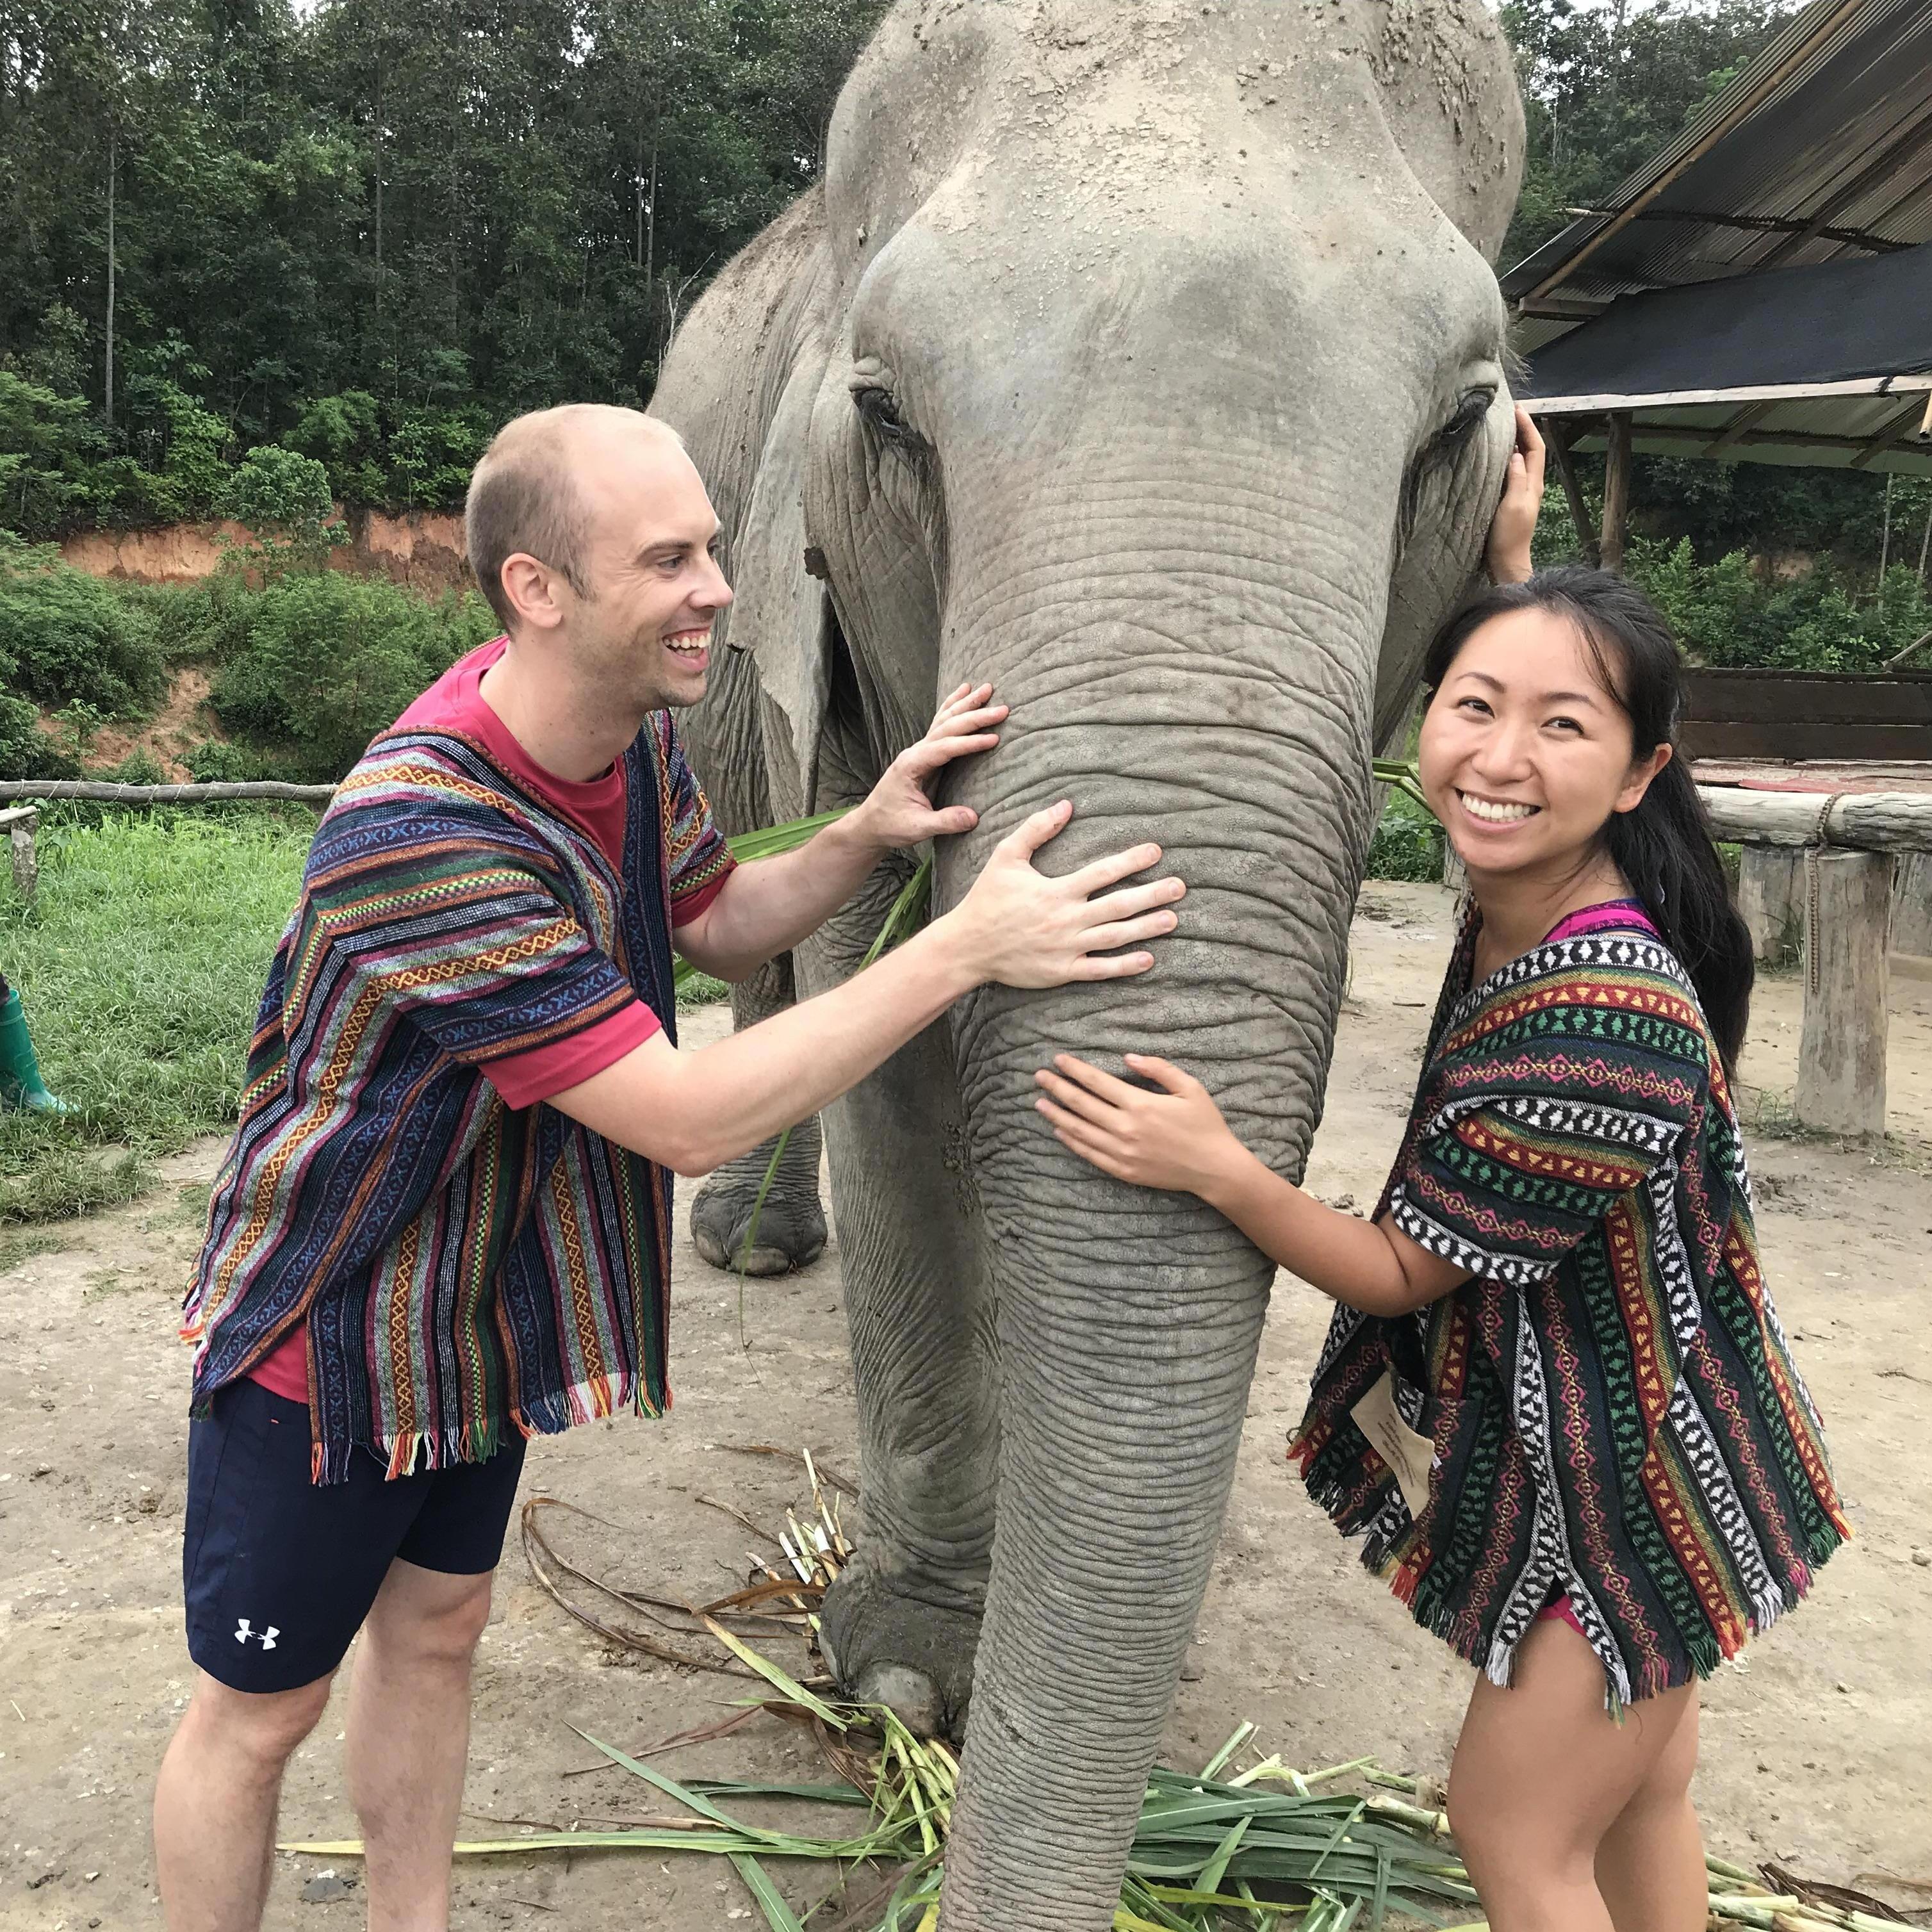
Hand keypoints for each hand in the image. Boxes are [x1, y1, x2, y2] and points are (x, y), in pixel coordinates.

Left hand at [848, 682, 1008, 852]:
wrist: (871, 823)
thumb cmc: (891, 825)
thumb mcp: (917, 828)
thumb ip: (944, 821)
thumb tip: (973, 817)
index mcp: (911, 766)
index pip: (944, 748)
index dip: (969, 743)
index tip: (993, 738)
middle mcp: (914, 752)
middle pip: (947, 727)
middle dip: (974, 716)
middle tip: (1002, 708)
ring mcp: (918, 750)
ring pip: (944, 720)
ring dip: (966, 704)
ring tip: (987, 688)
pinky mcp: (924, 753)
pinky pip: (940, 725)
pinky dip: (953, 707)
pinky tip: (964, 692)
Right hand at [943, 801, 1183, 988]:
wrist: (968, 946)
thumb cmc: (988, 898)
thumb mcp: (1006, 856)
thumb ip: (1036, 829)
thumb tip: (1067, 805)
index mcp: (1056, 890)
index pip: (1102, 872)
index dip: (1132, 861)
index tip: (1156, 852)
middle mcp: (1066, 919)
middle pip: (1118, 906)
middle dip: (1151, 895)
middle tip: (1179, 888)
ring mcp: (1066, 948)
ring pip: (1115, 938)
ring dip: (1146, 928)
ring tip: (1173, 919)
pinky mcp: (1062, 971)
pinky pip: (1099, 970)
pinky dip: (1124, 966)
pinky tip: (1148, 958)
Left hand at [1033, 1053, 1247, 1195]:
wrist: (1215, 1168)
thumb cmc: (1205, 1124)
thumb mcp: (1190, 1087)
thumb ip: (1158, 1068)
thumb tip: (1128, 1057)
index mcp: (1141, 1104)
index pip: (1097, 1082)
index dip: (1075, 1069)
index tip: (1058, 1060)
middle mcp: (1126, 1128)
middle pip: (1081, 1104)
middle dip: (1057, 1088)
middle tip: (1039, 1076)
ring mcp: (1122, 1152)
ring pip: (1079, 1130)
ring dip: (1057, 1115)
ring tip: (1039, 1103)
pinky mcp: (1124, 1171)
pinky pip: (1089, 1154)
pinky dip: (1071, 1141)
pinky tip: (1059, 1131)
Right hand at [1485, 404, 1544, 585]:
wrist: (1506, 563)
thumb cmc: (1509, 537)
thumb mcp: (1513, 505)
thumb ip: (1517, 479)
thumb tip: (1516, 454)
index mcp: (1534, 484)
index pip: (1535, 447)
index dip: (1528, 427)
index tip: (1516, 410)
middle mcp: (1530, 485)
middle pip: (1531, 450)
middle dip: (1523, 429)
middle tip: (1509, 412)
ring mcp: (1520, 492)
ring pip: (1522, 459)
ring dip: (1515, 441)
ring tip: (1502, 427)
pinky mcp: (1510, 499)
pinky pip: (1511, 470)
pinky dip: (1506, 457)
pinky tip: (1495, 454)